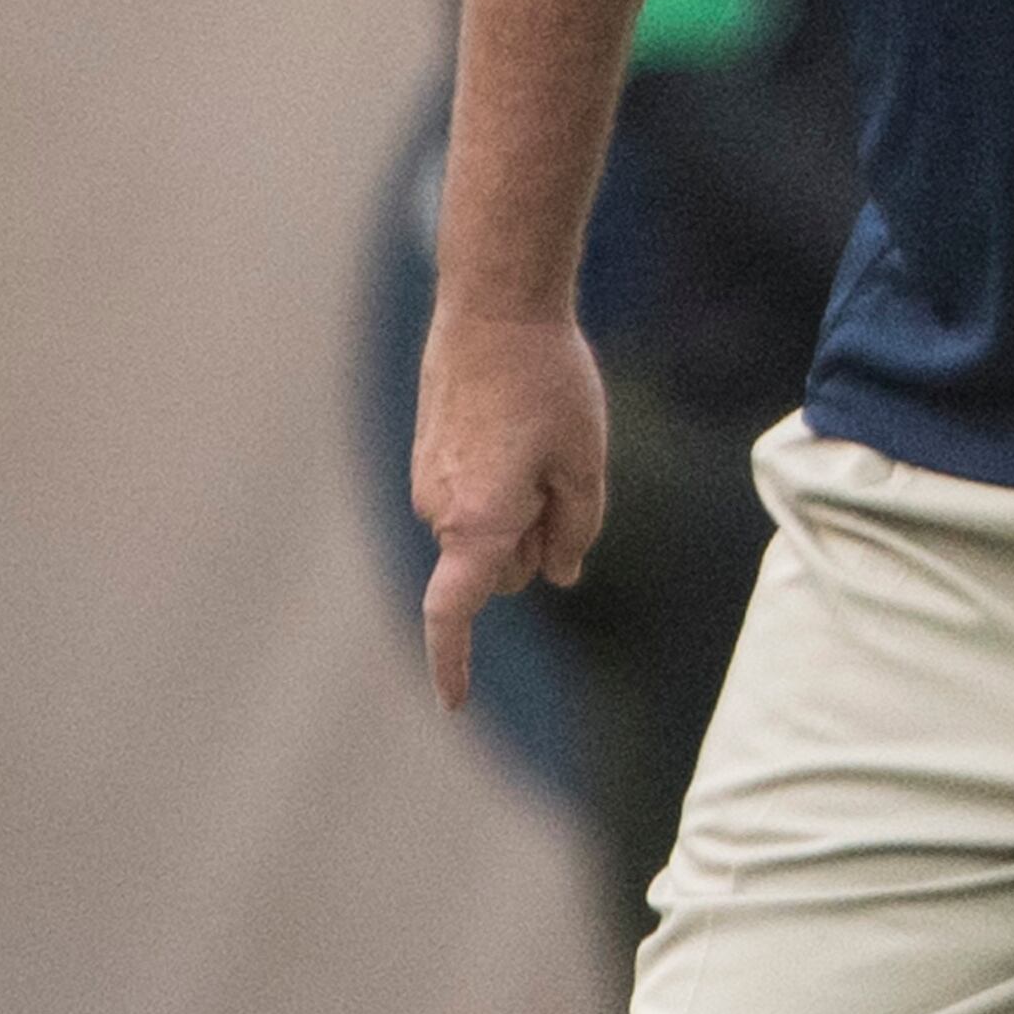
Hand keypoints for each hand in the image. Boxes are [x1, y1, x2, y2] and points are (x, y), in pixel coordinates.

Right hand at [414, 304, 610, 709]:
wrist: (493, 307)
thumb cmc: (549, 384)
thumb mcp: (586, 464)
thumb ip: (574, 531)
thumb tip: (559, 575)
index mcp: (477, 522)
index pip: (455, 611)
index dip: (453, 663)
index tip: (455, 706)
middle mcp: (439, 510)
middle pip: (500, 571)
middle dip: (534, 546)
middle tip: (562, 472)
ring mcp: (428, 482)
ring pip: (487, 532)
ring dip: (521, 509)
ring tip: (539, 436)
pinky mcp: (428, 457)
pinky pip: (473, 497)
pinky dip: (503, 483)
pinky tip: (520, 425)